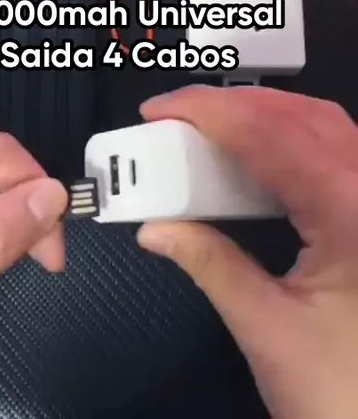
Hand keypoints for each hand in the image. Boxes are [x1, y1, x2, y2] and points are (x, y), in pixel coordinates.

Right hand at [137, 86, 357, 418]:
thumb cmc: (342, 389)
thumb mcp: (268, 329)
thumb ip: (210, 266)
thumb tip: (155, 229)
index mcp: (350, 212)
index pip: (269, 133)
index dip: (209, 110)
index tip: (159, 110)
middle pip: (299, 114)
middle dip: (233, 104)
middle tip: (174, 119)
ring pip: (321, 124)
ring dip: (262, 115)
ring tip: (207, 129)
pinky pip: (333, 148)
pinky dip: (288, 137)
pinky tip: (256, 155)